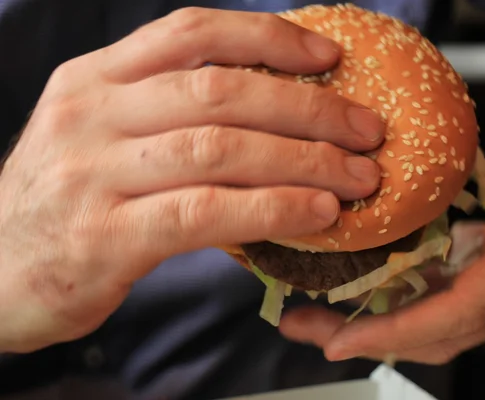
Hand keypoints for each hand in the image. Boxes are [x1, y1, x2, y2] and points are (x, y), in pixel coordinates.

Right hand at [0, 8, 384, 352]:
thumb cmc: (64, 202)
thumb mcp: (103, 136)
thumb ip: (167, 114)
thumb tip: (269, 110)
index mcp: (94, 79)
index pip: (191, 33)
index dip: (268, 37)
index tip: (328, 55)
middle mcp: (91, 114)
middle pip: (221, 91)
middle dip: (308, 108)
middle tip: (366, 129)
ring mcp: (94, 174)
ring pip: (220, 148)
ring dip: (304, 160)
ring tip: (357, 176)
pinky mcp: (105, 237)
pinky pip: (206, 212)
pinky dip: (272, 209)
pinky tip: (317, 214)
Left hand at [279, 73, 484, 363]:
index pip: (461, 315)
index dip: (398, 333)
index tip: (341, 342)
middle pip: (438, 330)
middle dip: (369, 336)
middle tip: (305, 327)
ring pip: (438, 317)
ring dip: (379, 318)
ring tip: (321, 308)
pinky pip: (446, 294)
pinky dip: (404, 295)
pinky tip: (369, 278)